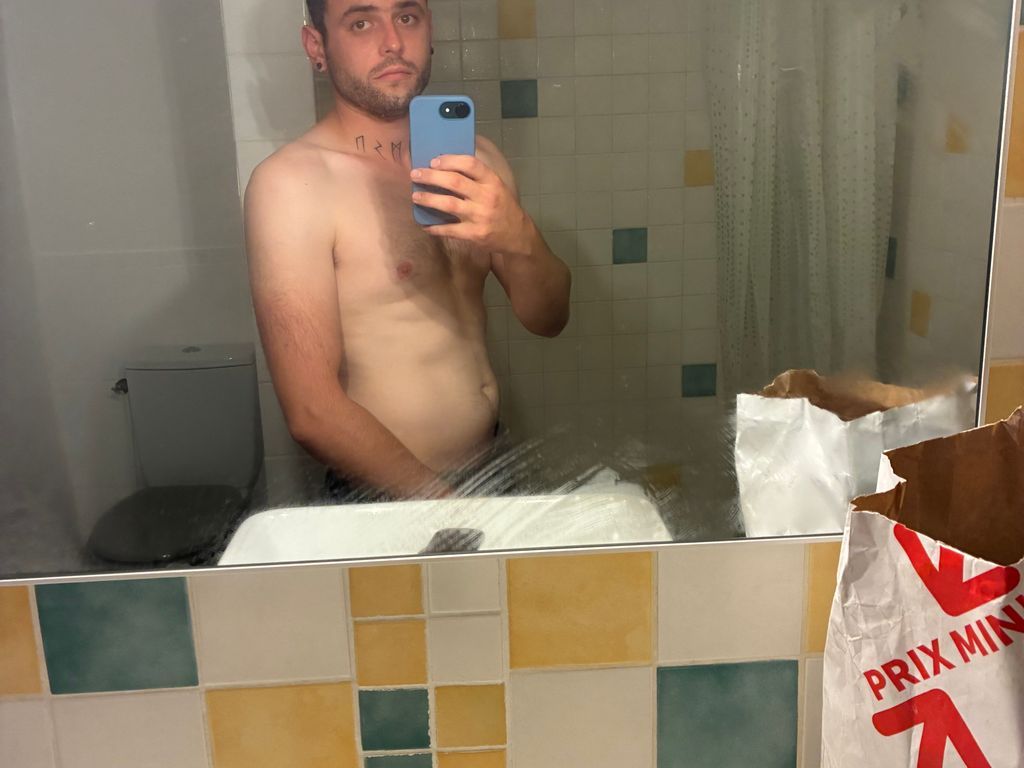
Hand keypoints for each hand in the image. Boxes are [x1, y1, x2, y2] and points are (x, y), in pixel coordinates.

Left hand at [411, 155, 533, 254]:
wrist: (517, 235)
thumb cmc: (502, 206)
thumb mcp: (496, 186)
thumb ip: (477, 177)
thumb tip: (445, 165)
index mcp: (492, 181)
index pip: (470, 164)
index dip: (450, 160)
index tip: (434, 161)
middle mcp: (487, 197)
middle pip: (455, 182)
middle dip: (431, 177)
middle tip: (415, 175)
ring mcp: (480, 216)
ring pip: (449, 204)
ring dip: (429, 199)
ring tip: (416, 196)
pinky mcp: (474, 234)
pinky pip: (450, 229)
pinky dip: (435, 227)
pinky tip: (425, 224)